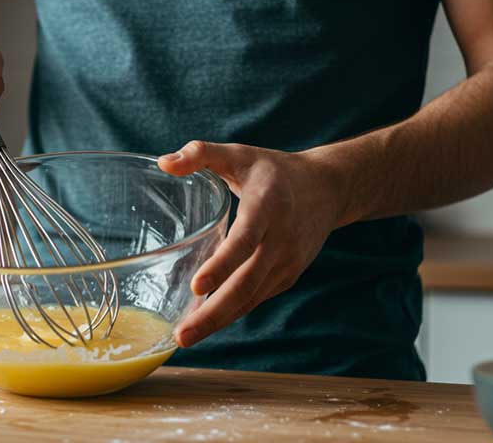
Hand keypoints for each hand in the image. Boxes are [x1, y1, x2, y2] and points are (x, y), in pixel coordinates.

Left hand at [158, 141, 347, 347]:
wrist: (328, 189)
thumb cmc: (273, 171)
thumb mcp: (239, 153)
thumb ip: (201, 153)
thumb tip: (164, 163)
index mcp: (267, 205)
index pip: (245, 240)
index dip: (222, 265)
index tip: (197, 286)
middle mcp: (280, 239)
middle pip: (247, 282)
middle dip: (214, 312)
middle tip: (182, 335)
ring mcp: (287, 262)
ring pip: (251, 298)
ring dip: (220, 321)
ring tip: (185, 338)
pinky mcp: (287, 276)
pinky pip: (256, 299)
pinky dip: (232, 314)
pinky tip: (206, 325)